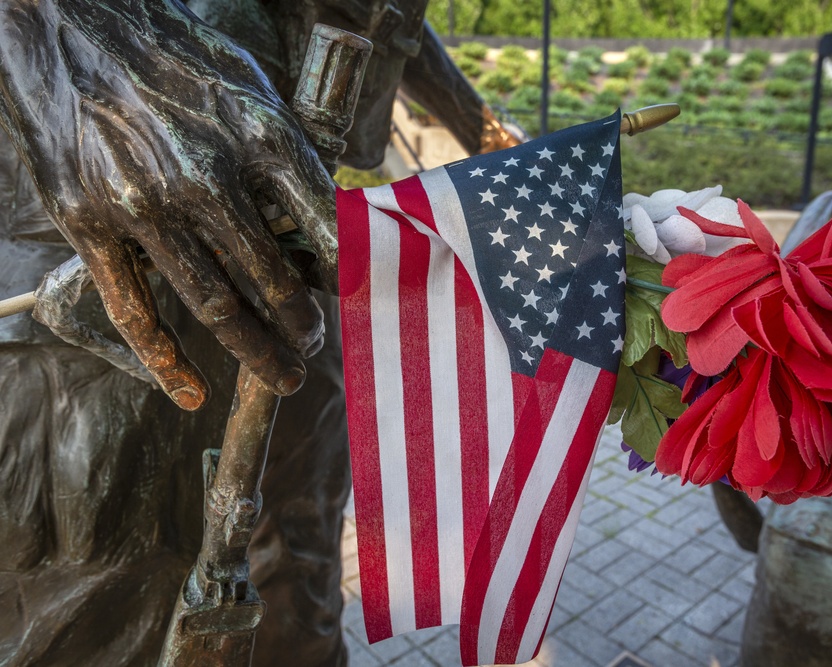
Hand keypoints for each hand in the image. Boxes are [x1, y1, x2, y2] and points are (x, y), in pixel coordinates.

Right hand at [0, 0, 338, 408]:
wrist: (64, 23)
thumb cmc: (171, 57)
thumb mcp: (251, 88)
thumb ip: (288, 153)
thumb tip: (327, 214)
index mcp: (260, 137)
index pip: (326, 228)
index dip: (347, 274)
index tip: (355, 300)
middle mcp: (207, 175)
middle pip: (275, 280)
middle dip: (305, 327)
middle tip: (317, 351)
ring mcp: (145, 204)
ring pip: (216, 306)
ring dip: (257, 352)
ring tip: (285, 376)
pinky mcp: (90, 222)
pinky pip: (134, 309)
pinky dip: (163, 361)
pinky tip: (190, 391)